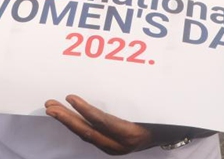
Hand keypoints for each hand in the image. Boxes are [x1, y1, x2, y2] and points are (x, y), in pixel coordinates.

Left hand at [45, 95, 199, 154]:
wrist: (173, 133)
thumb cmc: (165, 115)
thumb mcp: (154, 106)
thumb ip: (137, 99)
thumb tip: (125, 77)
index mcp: (132, 134)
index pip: (103, 122)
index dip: (85, 110)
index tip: (70, 97)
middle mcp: (120, 144)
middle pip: (88, 132)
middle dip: (66, 119)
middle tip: (50, 105)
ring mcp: (114, 147)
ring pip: (86, 134)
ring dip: (67, 121)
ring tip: (51, 108)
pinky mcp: (110, 145)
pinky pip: (90, 134)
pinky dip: (76, 123)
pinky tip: (65, 114)